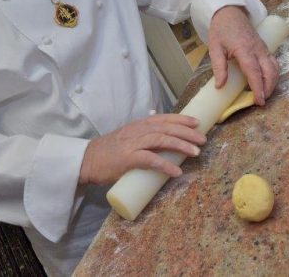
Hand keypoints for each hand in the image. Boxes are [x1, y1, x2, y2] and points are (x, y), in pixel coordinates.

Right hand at [79, 114, 206, 184]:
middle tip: (202, 139)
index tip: (197, 122)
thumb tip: (165, 144)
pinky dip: (165, 164)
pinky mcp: (127, 159)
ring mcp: (132, 144)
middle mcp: (137, 131)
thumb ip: (143, 139)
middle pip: (166, 127)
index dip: (181, 119)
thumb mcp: (128, 139)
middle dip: (187, 132)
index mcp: (138, 125)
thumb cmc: (109, 152)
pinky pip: (150, 160)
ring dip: (180, 145)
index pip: (164, 118)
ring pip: (161, 140)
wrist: (86, 161)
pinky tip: (176, 171)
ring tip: (195, 153)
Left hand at [208, 6, 279, 104]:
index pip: (254, 71)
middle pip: (269, 72)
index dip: (258, 87)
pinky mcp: (265, 48)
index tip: (259, 101)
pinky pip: (274, 63)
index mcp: (244, 49)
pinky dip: (274, 75)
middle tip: (261, 102)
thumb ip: (219, 67)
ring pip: (275, 68)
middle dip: (268, 88)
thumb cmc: (221, 30)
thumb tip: (220, 86)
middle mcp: (257, 49)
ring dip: (272, 83)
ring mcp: (263, 48)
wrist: (230, 12)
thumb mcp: (214, 48)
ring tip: (264, 95)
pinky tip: (267, 82)